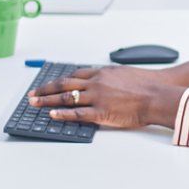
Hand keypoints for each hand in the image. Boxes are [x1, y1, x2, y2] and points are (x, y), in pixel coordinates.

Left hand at [27, 66, 184, 128]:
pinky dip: (63, 114)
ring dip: (48, 101)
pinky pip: (77, 113)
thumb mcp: (123, 74)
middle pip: (64, 84)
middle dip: (45, 90)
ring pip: (66, 98)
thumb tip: (98, 80)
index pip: (73, 75)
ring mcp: (97, 97)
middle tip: (32, 94)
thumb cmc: (146, 85)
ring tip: (35, 104)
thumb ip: (108, 77)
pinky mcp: (101, 112)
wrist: (157, 94)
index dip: (57, 81)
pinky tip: (52, 115)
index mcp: (101, 73)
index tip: (47, 84)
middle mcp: (96, 82)